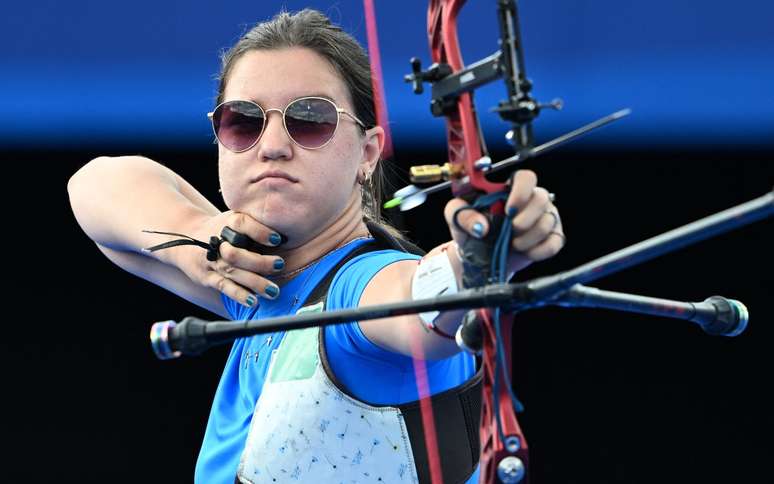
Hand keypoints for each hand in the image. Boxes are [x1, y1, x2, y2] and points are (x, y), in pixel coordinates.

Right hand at [170, 211, 286, 306]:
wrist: (185, 239)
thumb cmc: (221, 230)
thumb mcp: (234, 219)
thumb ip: (255, 224)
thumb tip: (288, 233)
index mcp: (227, 223)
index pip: (241, 223)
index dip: (259, 232)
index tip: (278, 239)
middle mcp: (218, 242)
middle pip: (237, 253)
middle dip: (259, 262)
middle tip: (279, 265)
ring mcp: (212, 261)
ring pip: (233, 272)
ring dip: (255, 283)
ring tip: (273, 291)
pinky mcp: (207, 277)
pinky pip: (224, 286)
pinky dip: (239, 294)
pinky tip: (253, 301)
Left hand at [444, 169, 564, 275]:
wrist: (478, 257)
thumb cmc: (470, 229)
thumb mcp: (455, 217)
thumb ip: (461, 214)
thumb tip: (481, 226)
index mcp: (510, 189)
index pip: (527, 178)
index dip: (521, 191)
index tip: (508, 209)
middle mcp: (532, 200)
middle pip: (541, 199)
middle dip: (524, 219)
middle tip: (509, 231)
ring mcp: (545, 218)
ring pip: (547, 223)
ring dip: (527, 239)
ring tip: (512, 244)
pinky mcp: (552, 237)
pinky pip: (555, 242)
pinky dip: (539, 250)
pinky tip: (525, 252)